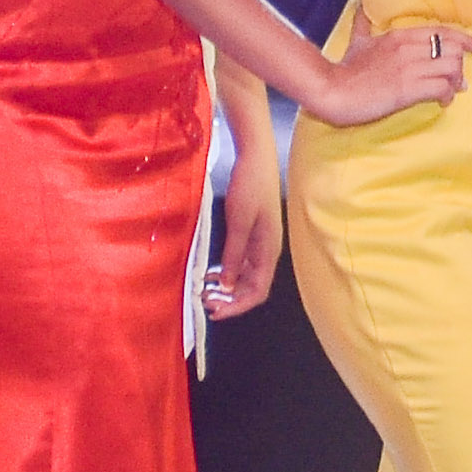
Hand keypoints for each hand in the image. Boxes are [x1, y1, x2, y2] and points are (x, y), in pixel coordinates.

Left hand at [206, 130, 282, 319]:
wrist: (256, 158)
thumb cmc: (249, 186)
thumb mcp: (239, 221)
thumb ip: (234, 254)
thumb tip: (227, 285)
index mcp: (268, 251)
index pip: (257, 292)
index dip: (237, 307)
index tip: (214, 312)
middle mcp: (266, 252)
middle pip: (252, 288)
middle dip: (230, 300)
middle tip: (204, 302)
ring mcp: (260, 244)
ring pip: (245, 277)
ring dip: (227, 288)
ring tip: (204, 291)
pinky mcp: (251, 235)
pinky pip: (241, 263)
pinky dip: (227, 273)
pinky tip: (210, 273)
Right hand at [307, 24, 471, 125]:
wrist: (332, 91)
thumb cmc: (345, 70)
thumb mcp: (356, 41)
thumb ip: (362, 24)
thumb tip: (357, 3)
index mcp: (399, 36)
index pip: (443, 32)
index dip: (465, 39)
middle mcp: (408, 48)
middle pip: (453, 49)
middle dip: (461, 64)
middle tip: (458, 79)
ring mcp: (409, 68)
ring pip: (452, 67)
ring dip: (456, 81)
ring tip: (450, 91)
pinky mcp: (408, 89)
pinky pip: (442, 88)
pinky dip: (447, 95)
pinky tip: (441, 102)